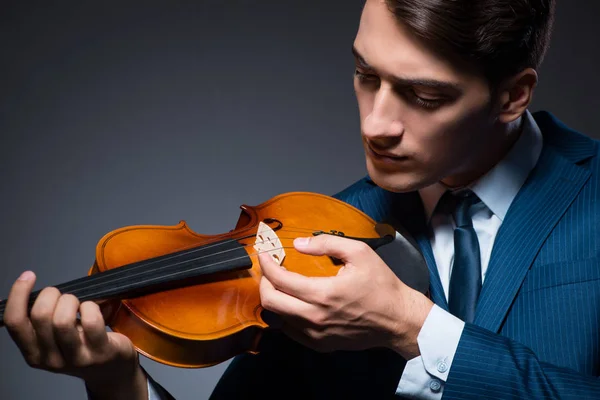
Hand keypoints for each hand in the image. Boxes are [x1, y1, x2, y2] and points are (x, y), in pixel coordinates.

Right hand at [3, 271, 146, 398]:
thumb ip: (40, 322)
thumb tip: (28, 290)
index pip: (15, 322)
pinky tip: (91, 308)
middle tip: (62, 296)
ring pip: (62, 320)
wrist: (111, 369)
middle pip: (40, 316)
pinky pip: (91, 320)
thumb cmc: (80, 345)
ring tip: (77, 303)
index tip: (28, 276)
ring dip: (70, 301)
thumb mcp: (53, 340)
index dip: (18, 295)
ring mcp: (77, 358)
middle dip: (51, 295)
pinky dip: (90, 306)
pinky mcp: (101, 351)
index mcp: (34, 354)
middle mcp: (51, 359)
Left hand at [259, 234, 433, 359]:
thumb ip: (326, 244)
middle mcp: (314, 318)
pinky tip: (294, 302)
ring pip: (277, 319)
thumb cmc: (381, 285)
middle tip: (270, 268)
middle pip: (270, 302)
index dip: (266, 263)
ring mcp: (316, 335)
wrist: (398, 320)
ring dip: (274, 298)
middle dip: (263, 281)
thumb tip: (299, 243)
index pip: (279, 280)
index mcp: (322, 294)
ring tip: (280, 283)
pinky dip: (285, 315)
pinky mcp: (320, 344)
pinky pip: (291, 331)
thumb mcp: (359, 253)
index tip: (264, 252)